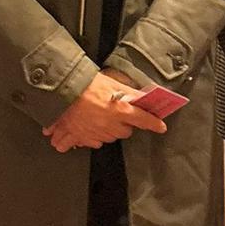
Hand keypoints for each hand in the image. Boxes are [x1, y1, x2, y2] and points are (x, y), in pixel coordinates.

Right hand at [43, 69, 166, 153]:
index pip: (144, 119)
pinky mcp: (82, 137)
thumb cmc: (88, 83)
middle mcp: (110, 125)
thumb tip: (145, 97)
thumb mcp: (113, 83)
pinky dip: (93, 136)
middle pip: (126, 132)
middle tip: (118, 112)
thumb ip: (130, 92)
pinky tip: (89, 127)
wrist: (63, 89)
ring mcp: (96, 133)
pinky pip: (93, 142)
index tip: (161, 127)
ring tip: (101, 116)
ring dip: (109, 129)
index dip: (154, 124)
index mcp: (121, 111)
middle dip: (125, 124)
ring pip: (110, 137)